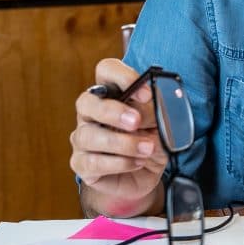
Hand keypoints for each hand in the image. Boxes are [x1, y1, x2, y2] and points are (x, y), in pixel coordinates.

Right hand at [70, 58, 165, 216]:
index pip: (106, 70)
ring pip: (88, 136)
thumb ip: (154, 114)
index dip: (122, 77)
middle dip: (112, 111)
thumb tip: (145, 112)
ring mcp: (83, 138)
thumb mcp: (162, 125)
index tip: (146, 94)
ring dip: (123, 143)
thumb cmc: (150, 141)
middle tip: (136, 122)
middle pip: (86, 102)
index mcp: (111, 93)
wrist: (146, 174)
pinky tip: (137, 162)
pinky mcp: (82, 164)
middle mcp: (91, 113)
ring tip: (147, 148)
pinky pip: (91, 162)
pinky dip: (118, 163)